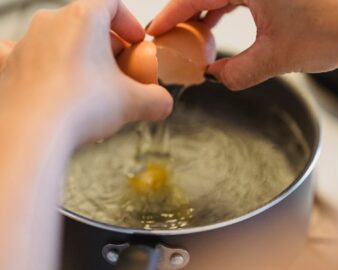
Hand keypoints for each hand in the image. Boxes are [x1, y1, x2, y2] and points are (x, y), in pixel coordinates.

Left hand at [0, 0, 172, 145]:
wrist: (34, 133)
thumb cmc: (80, 107)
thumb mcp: (134, 103)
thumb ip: (157, 100)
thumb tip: (163, 103)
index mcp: (83, 19)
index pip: (112, 4)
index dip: (129, 22)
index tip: (135, 43)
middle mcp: (51, 22)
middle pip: (87, 25)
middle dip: (108, 47)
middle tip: (120, 73)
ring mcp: (27, 42)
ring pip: (60, 40)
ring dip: (79, 56)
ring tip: (91, 85)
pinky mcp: (9, 64)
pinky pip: (26, 55)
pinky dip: (41, 64)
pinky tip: (49, 79)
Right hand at [147, 0, 337, 89]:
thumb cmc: (333, 30)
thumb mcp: (275, 58)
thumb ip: (236, 72)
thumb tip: (214, 76)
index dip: (171, 16)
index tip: (156, 32)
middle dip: (184, 17)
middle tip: (171, 40)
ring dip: (202, 14)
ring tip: (191, 39)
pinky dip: (221, 9)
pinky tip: (215, 27)